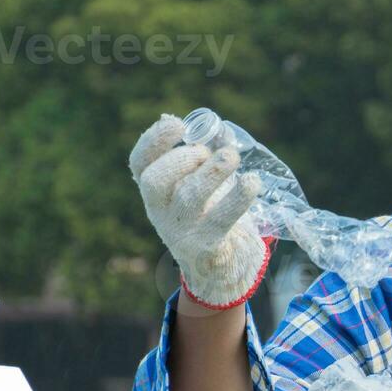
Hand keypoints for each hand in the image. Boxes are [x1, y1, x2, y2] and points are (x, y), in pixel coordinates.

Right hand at [129, 113, 270, 309]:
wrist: (216, 266)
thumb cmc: (205, 213)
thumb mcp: (195, 183)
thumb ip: (198, 155)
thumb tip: (202, 124)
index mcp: (155, 191)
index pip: (140, 162)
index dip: (154, 140)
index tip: (179, 124)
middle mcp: (161, 210)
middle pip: (155, 181)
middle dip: (182, 158)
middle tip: (207, 152)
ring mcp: (182, 230)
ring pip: (189, 197)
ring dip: (213, 172)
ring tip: (232, 156)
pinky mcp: (207, 245)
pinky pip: (221, 220)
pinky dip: (237, 198)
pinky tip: (252, 181)